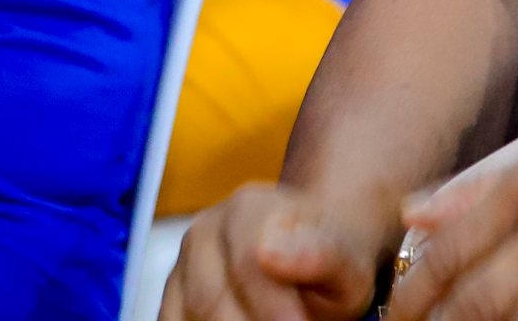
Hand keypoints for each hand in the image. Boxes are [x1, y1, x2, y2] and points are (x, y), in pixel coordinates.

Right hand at [163, 181, 387, 320]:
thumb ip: (321, 255)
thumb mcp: (346, 261)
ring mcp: (182, 265)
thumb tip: (271, 250)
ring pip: (188, 315)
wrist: (308, 264)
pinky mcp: (171, 298)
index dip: (274, 306)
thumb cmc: (329, 265)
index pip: (249, 261)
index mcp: (250, 207)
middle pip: (211, 297)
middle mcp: (205, 230)